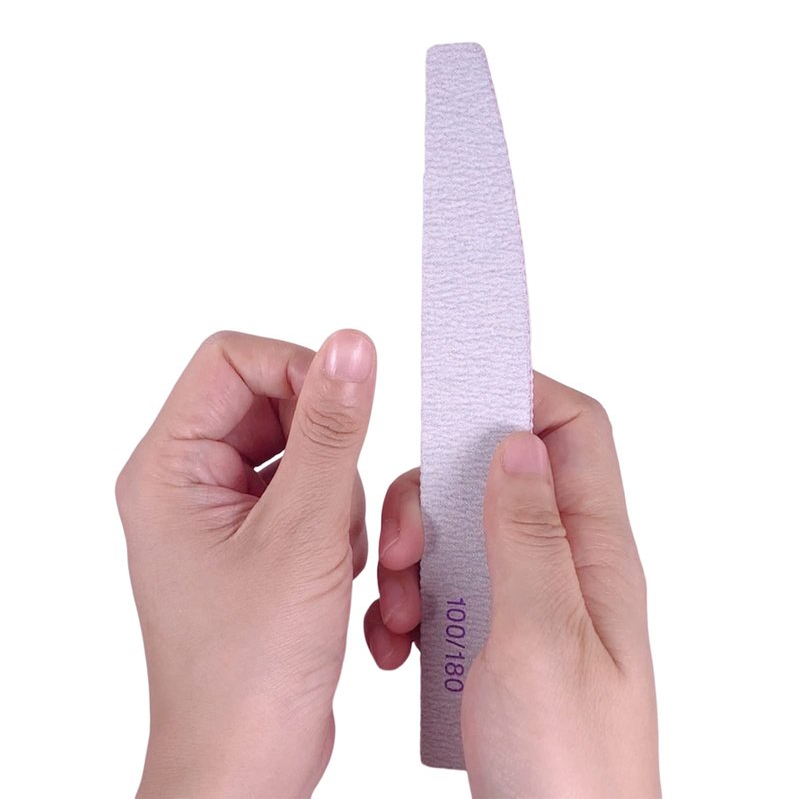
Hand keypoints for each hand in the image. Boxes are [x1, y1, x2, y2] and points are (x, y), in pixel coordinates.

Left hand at [116, 329, 375, 797]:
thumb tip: (350, 345)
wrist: (248, 762)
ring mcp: (223, 512)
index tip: (349, 407)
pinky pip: (309, 492)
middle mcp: (189, 482)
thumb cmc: (250, 669)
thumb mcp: (305, 533)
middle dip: (327, 448)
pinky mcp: (255, 539)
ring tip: (338, 555)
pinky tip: (338, 572)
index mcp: (169, 468)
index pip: (232, 360)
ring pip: (300, 450)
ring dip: (339, 493)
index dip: (297, 370)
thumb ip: (332, 430)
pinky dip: (338, 521)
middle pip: (271, 404)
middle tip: (341, 502)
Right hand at [364, 372, 660, 797]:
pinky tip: (395, 642)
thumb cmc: (569, 767)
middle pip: (495, 475)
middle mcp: (560, 566)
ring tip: (396, 612)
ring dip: (413, 558)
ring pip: (457, 531)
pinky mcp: (490, 635)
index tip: (460, 387)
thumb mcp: (542, 636)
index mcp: (593, 553)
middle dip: (435, 493)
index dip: (522, 394)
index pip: (573, 431)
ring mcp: (523, 600)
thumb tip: (517, 441)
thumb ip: (526, 532)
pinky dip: (407, 602)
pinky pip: (441, 586)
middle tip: (406, 542)